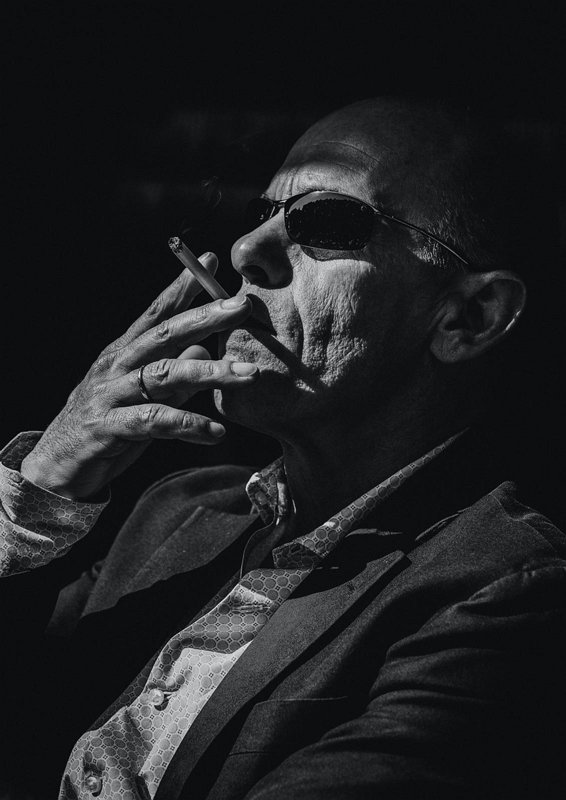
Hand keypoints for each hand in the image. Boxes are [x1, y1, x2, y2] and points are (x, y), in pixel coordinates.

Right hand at [21, 253, 255, 499]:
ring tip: (248, 374)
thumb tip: (206, 350)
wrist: (57, 466)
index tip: (210, 262)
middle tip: (241, 307)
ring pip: (164, 375)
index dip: (182, 288)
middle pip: (164, 335)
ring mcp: (112, 395)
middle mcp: (117, 367)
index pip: (155, 313)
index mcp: (124, 353)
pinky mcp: (110, 427)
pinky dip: (188, 424)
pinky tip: (216, 432)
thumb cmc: (106, 425)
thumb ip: (173, 375)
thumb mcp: (143, 396)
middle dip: (204, 317)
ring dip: (210, 372)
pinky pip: (155, 422)